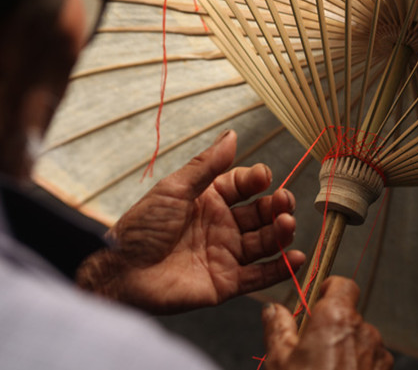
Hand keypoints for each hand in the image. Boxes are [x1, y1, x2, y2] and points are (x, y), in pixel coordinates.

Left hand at [77, 130, 305, 312]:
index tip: (264, 177)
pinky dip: (280, 269)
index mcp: (209, 200)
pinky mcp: (226, 282)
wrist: (121, 272)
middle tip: (284, 201)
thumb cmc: (141, 227)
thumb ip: (207, 165)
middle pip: (261, 213)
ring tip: (286, 224)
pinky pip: (260, 276)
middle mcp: (222, 226)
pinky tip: (296, 257)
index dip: (256, 180)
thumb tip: (232, 134)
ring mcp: (226, 254)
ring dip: (281, 233)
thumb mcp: (174, 189)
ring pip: (264, 242)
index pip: (243, 186)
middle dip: (276, 206)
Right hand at [262, 276, 392, 369]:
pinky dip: (356, 366)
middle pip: (348, 315)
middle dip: (330, 327)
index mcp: (336, 317)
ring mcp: (378, 354)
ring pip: (359, 340)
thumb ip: (277, 327)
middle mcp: (363, 330)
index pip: (342, 284)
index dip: (327, 289)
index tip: (315, 301)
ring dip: (344, 349)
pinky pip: (370, 360)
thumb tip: (273, 310)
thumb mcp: (279, 360)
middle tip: (309, 349)